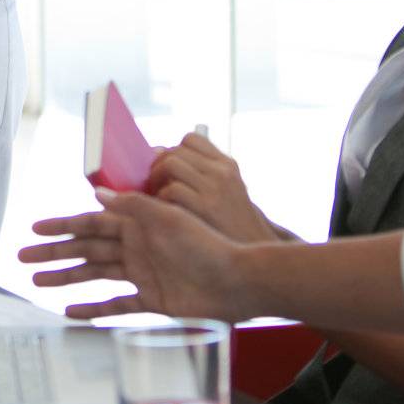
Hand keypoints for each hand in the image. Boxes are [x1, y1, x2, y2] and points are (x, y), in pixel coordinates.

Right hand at [18, 191, 248, 320]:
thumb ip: (132, 206)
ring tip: (38, 283)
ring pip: (95, 274)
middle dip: (55, 253)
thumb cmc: (208, 244)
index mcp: (137, 223)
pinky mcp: (153, 301)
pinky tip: (72, 312)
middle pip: (86, 248)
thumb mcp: (168, 218)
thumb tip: (96, 194)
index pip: (89, 222)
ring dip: (67, 278)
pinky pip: (117, 304)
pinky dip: (94, 308)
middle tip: (23, 258)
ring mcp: (143, 274)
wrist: (238, 281)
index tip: (35, 229)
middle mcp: (136, 247)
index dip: (62, 226)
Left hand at [145, 133, 282, 243]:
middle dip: (157, 167)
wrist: (250, 264)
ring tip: (155, 199)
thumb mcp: (225, 196)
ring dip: (155, 180)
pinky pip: (170, 190)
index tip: (166, 171)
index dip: (172, 151)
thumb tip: (157, 153)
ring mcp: (214, 187)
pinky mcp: (205, 207)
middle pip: (175, 152)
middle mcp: (222, 171)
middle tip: (153, 187)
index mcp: (227, 166)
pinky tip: (164, 214)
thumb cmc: (229, 232)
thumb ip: (198, 176)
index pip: (191, 139)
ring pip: (169, 164)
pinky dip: (160, 200)